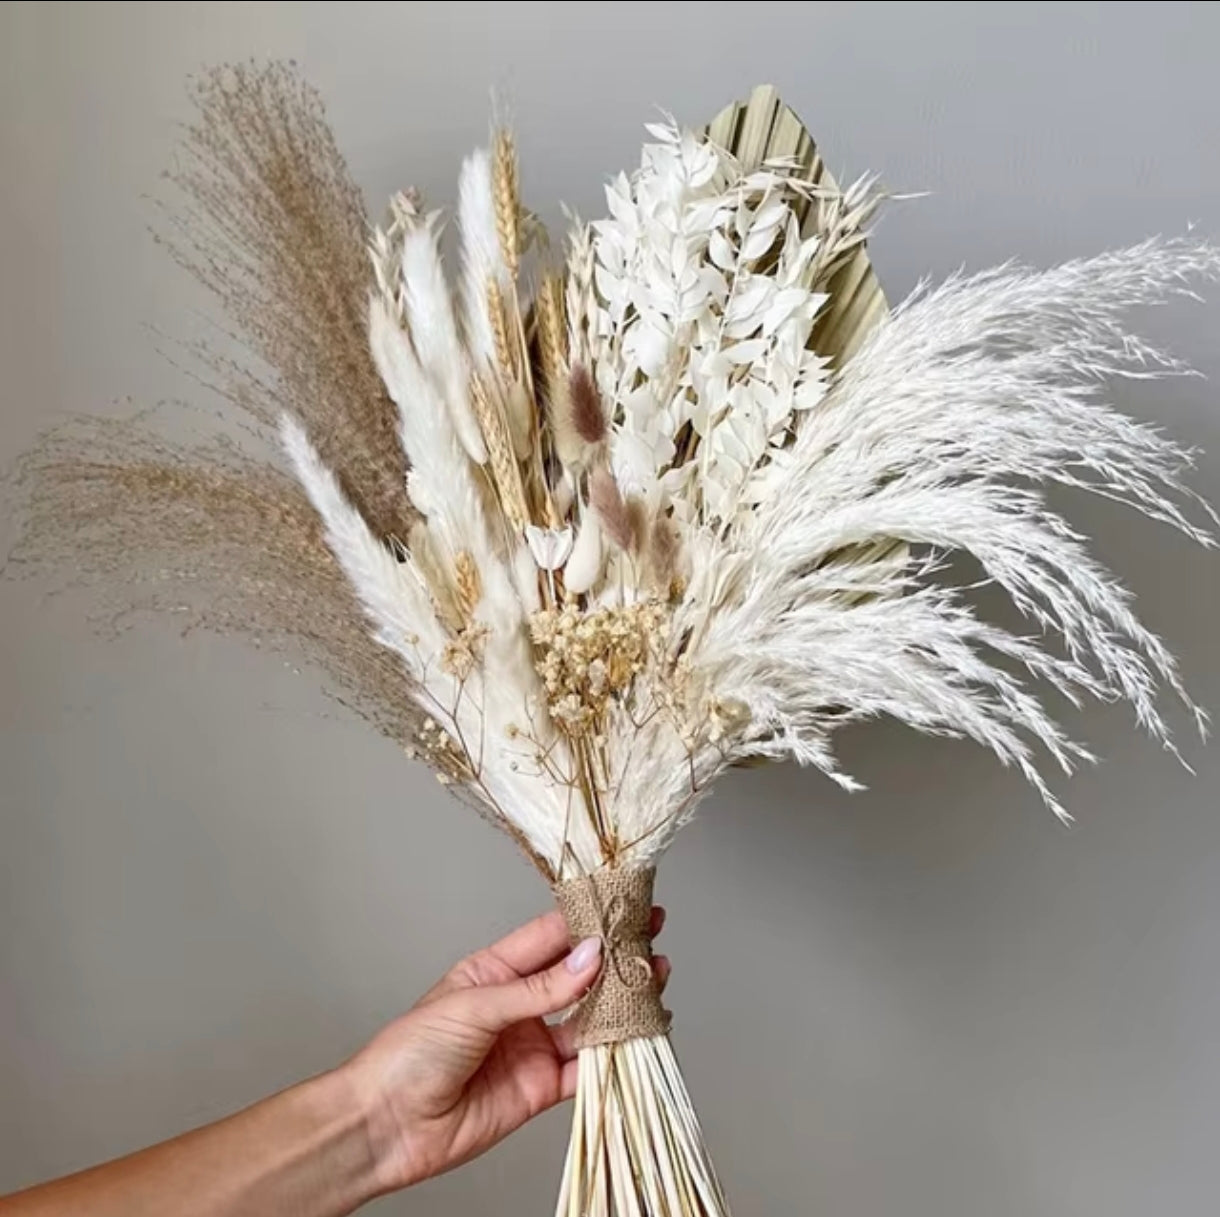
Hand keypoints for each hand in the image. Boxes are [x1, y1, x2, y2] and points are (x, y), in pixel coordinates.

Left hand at [345, 905, 668, 1192]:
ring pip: (588, 1020)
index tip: (623, 905)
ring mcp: (531, 1046)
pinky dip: (612, 1056)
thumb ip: (538, 988)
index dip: (588, 920)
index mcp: (495, 971)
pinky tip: (635, 1037)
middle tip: (652, 940)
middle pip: (577, 976)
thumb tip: (590, 957)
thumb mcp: (475, 1006)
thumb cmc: (409, 1054)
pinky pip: (584, 1068)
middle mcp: (518, 1005)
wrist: (384, 1126)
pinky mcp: (540, 1088)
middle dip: (615, 959)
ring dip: (621, 1004)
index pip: (551, 936)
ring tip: (655, 982)